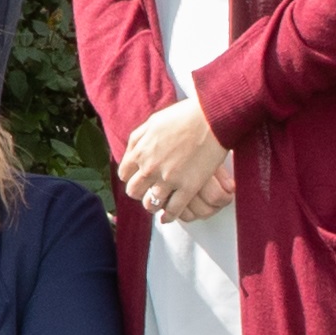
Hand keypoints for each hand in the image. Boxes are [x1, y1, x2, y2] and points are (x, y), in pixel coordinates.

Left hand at [115, 96, 235, 224]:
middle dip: (139, 192)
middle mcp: (149, 168)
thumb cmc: (183, 117)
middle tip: (147, 191)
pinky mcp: (188, 188)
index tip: (138, 178)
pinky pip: (173, 210)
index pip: (125, 174)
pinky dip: (169, 216)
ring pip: (150, 204)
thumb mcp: (152, 122)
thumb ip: (138, 139)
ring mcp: (168, 180)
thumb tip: (130, 153)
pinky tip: (168, 218)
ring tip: (158, 203)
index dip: (131, 177)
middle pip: (134, 192)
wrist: (211, 120)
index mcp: (140, 152)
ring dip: (152, 205)